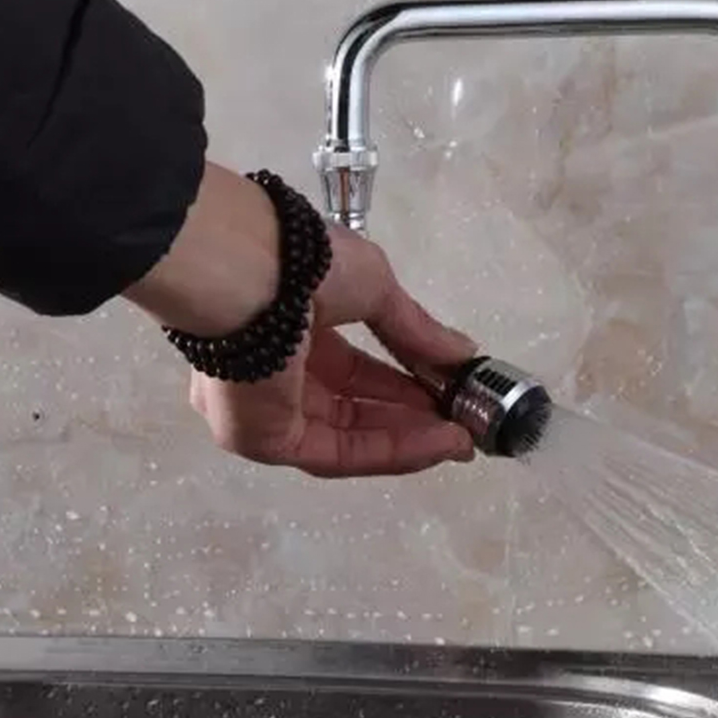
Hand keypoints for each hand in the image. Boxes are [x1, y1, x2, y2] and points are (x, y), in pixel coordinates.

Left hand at [189, 226, 476, 476]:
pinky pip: (337, 452)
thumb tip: (465, 353)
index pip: (353, 373)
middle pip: (352, 411)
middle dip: (411, 418)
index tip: (449, 393)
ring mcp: (263, 412)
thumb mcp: (374, 288)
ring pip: (348, 438)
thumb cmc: (305, 265)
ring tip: (459, 436)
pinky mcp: (262, 439)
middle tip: (462, 422)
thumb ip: (414, 329)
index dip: (404, 386)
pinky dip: (390, 450)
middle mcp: (272, 377)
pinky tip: (436, 442)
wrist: (252, 268)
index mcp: (289, 334)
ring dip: (409, 438)